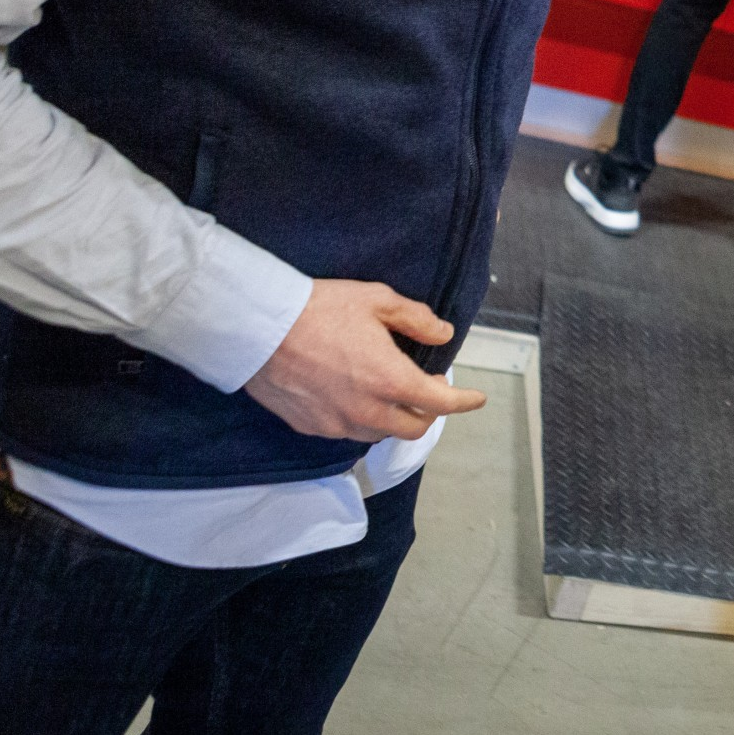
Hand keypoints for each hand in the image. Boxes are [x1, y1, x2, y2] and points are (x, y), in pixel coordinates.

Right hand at [244, 279, 486, 442]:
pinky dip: (362, 421)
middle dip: (428, 412)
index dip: (464, 402)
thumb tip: (443, 335)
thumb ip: (417, 320)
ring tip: (391, 394)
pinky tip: (356, 399)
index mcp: (390, 380)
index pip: (440, 403)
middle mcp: (367, 411)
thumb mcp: (377, 300)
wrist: (257, 327)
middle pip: (413, 428)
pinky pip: (347, 433)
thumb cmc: (320, 309)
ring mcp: (336, 424)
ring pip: (379, 434)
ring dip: (394, 418)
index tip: (477, 398)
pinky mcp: (310, 426)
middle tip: (428, 388)